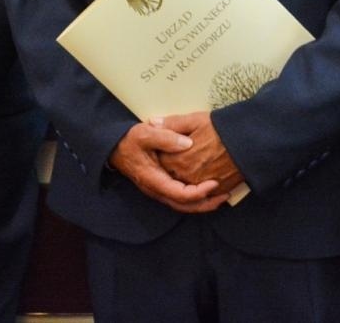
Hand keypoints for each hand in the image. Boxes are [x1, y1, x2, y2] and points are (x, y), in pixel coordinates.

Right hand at [108, 122, 226, 212]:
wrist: (114, 147)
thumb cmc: (129, 140)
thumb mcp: (146, 133)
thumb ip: (165, 137)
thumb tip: (187, 143)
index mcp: (153, 179)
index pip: (180, 194)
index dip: (199, 192)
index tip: (215, 183)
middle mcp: (156, 190)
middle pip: (184, 206)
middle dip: (206, 204)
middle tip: (225, 196)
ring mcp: (158, 190)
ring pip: (182, 205)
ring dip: (202, 203)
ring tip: (221, 197)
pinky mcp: (161, 187)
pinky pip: (180, 199)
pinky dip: (195, 199)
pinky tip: (206, 191)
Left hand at [156, 112, 243, 193]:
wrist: (251, 144)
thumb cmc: (223, 129)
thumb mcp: (195, 120)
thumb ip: (171, 124)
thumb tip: (152, 123)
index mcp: (179, 161)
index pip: (161, 161)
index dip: (163, 151)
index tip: (168, 144)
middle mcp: (189, 178)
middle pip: (173, 175)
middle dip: (173, 165)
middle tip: (183, 153)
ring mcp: (203, 187)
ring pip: (188, 186)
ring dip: (187, 177)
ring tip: (194, 164)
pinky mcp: (217, 191)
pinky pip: (204, 193)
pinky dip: (201, 186)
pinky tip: (204, 174)